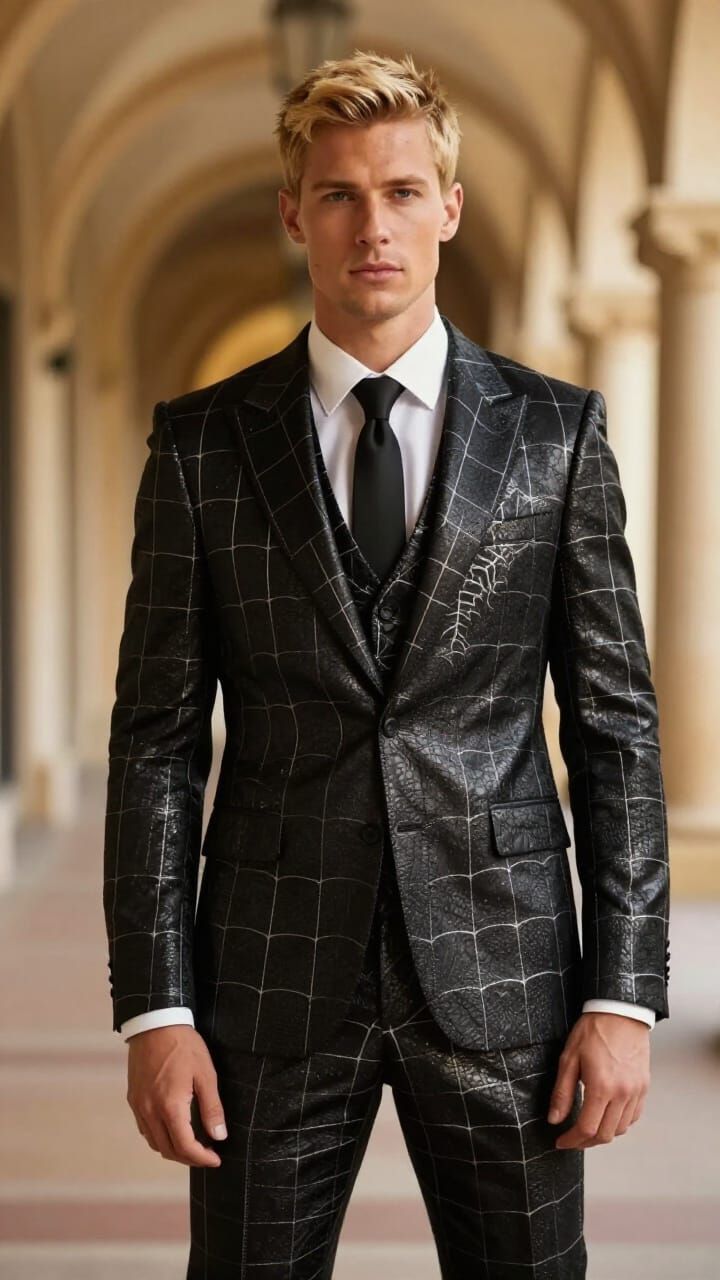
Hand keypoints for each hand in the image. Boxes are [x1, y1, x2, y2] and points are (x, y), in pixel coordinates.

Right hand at [126, 1024, 227, 1166]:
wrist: (155, 1023)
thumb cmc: (183, 1045)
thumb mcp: (206, 1074)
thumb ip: (212, 1108)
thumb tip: (219, 1136)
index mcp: (169, 1107)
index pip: (185, 1147)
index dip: (202, 1158)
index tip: (216, 1159)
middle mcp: (149, 1111)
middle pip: (168, 1150)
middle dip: (189, 1158)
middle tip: (207, 1154)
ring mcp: (138, 1105)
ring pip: (154, 1142)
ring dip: (173, 1149)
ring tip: (193, 1145)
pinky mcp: (133, 1098)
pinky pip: (145, 1129)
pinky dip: (159, 1137)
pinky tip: (173, 1129)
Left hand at [547, 1011, 649, 1148]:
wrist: (620, 1012)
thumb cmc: (594, 1030)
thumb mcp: (569, 1058)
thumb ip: (562, 1092)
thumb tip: (554, 1118)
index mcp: (601, 1087)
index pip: (587, 1129)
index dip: (572, 1140)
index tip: (561, 1141)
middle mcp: (622, 1093)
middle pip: (605, 1135)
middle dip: (585, 1142)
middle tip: (572, 1139)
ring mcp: (636, 1091)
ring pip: (621, 1129)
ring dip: (603, 1134)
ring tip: (587, 1128)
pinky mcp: (643, 1087)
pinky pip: (633, 1117)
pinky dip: (619, 1123)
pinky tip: (607, 1116)